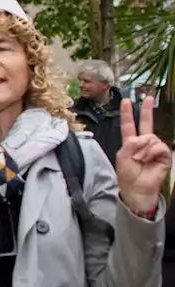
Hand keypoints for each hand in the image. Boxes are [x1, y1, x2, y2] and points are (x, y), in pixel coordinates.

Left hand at [116, 97, 170, 214]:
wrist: (136, 188)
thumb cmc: (127, 175)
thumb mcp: (123, 155)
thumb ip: (131, 143)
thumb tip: (145, 139)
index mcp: (131, 143)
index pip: (129, 125)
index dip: (127, 113)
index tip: (126, 101)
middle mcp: (143, 143)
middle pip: (146, 124)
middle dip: (146, 110)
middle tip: (147, 98)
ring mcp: (154, 149)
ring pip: (151, 138)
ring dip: (143, 148)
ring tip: (139, 159)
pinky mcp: (164, 155)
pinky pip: (159, 146)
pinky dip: (151, 152)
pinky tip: (147, 159)